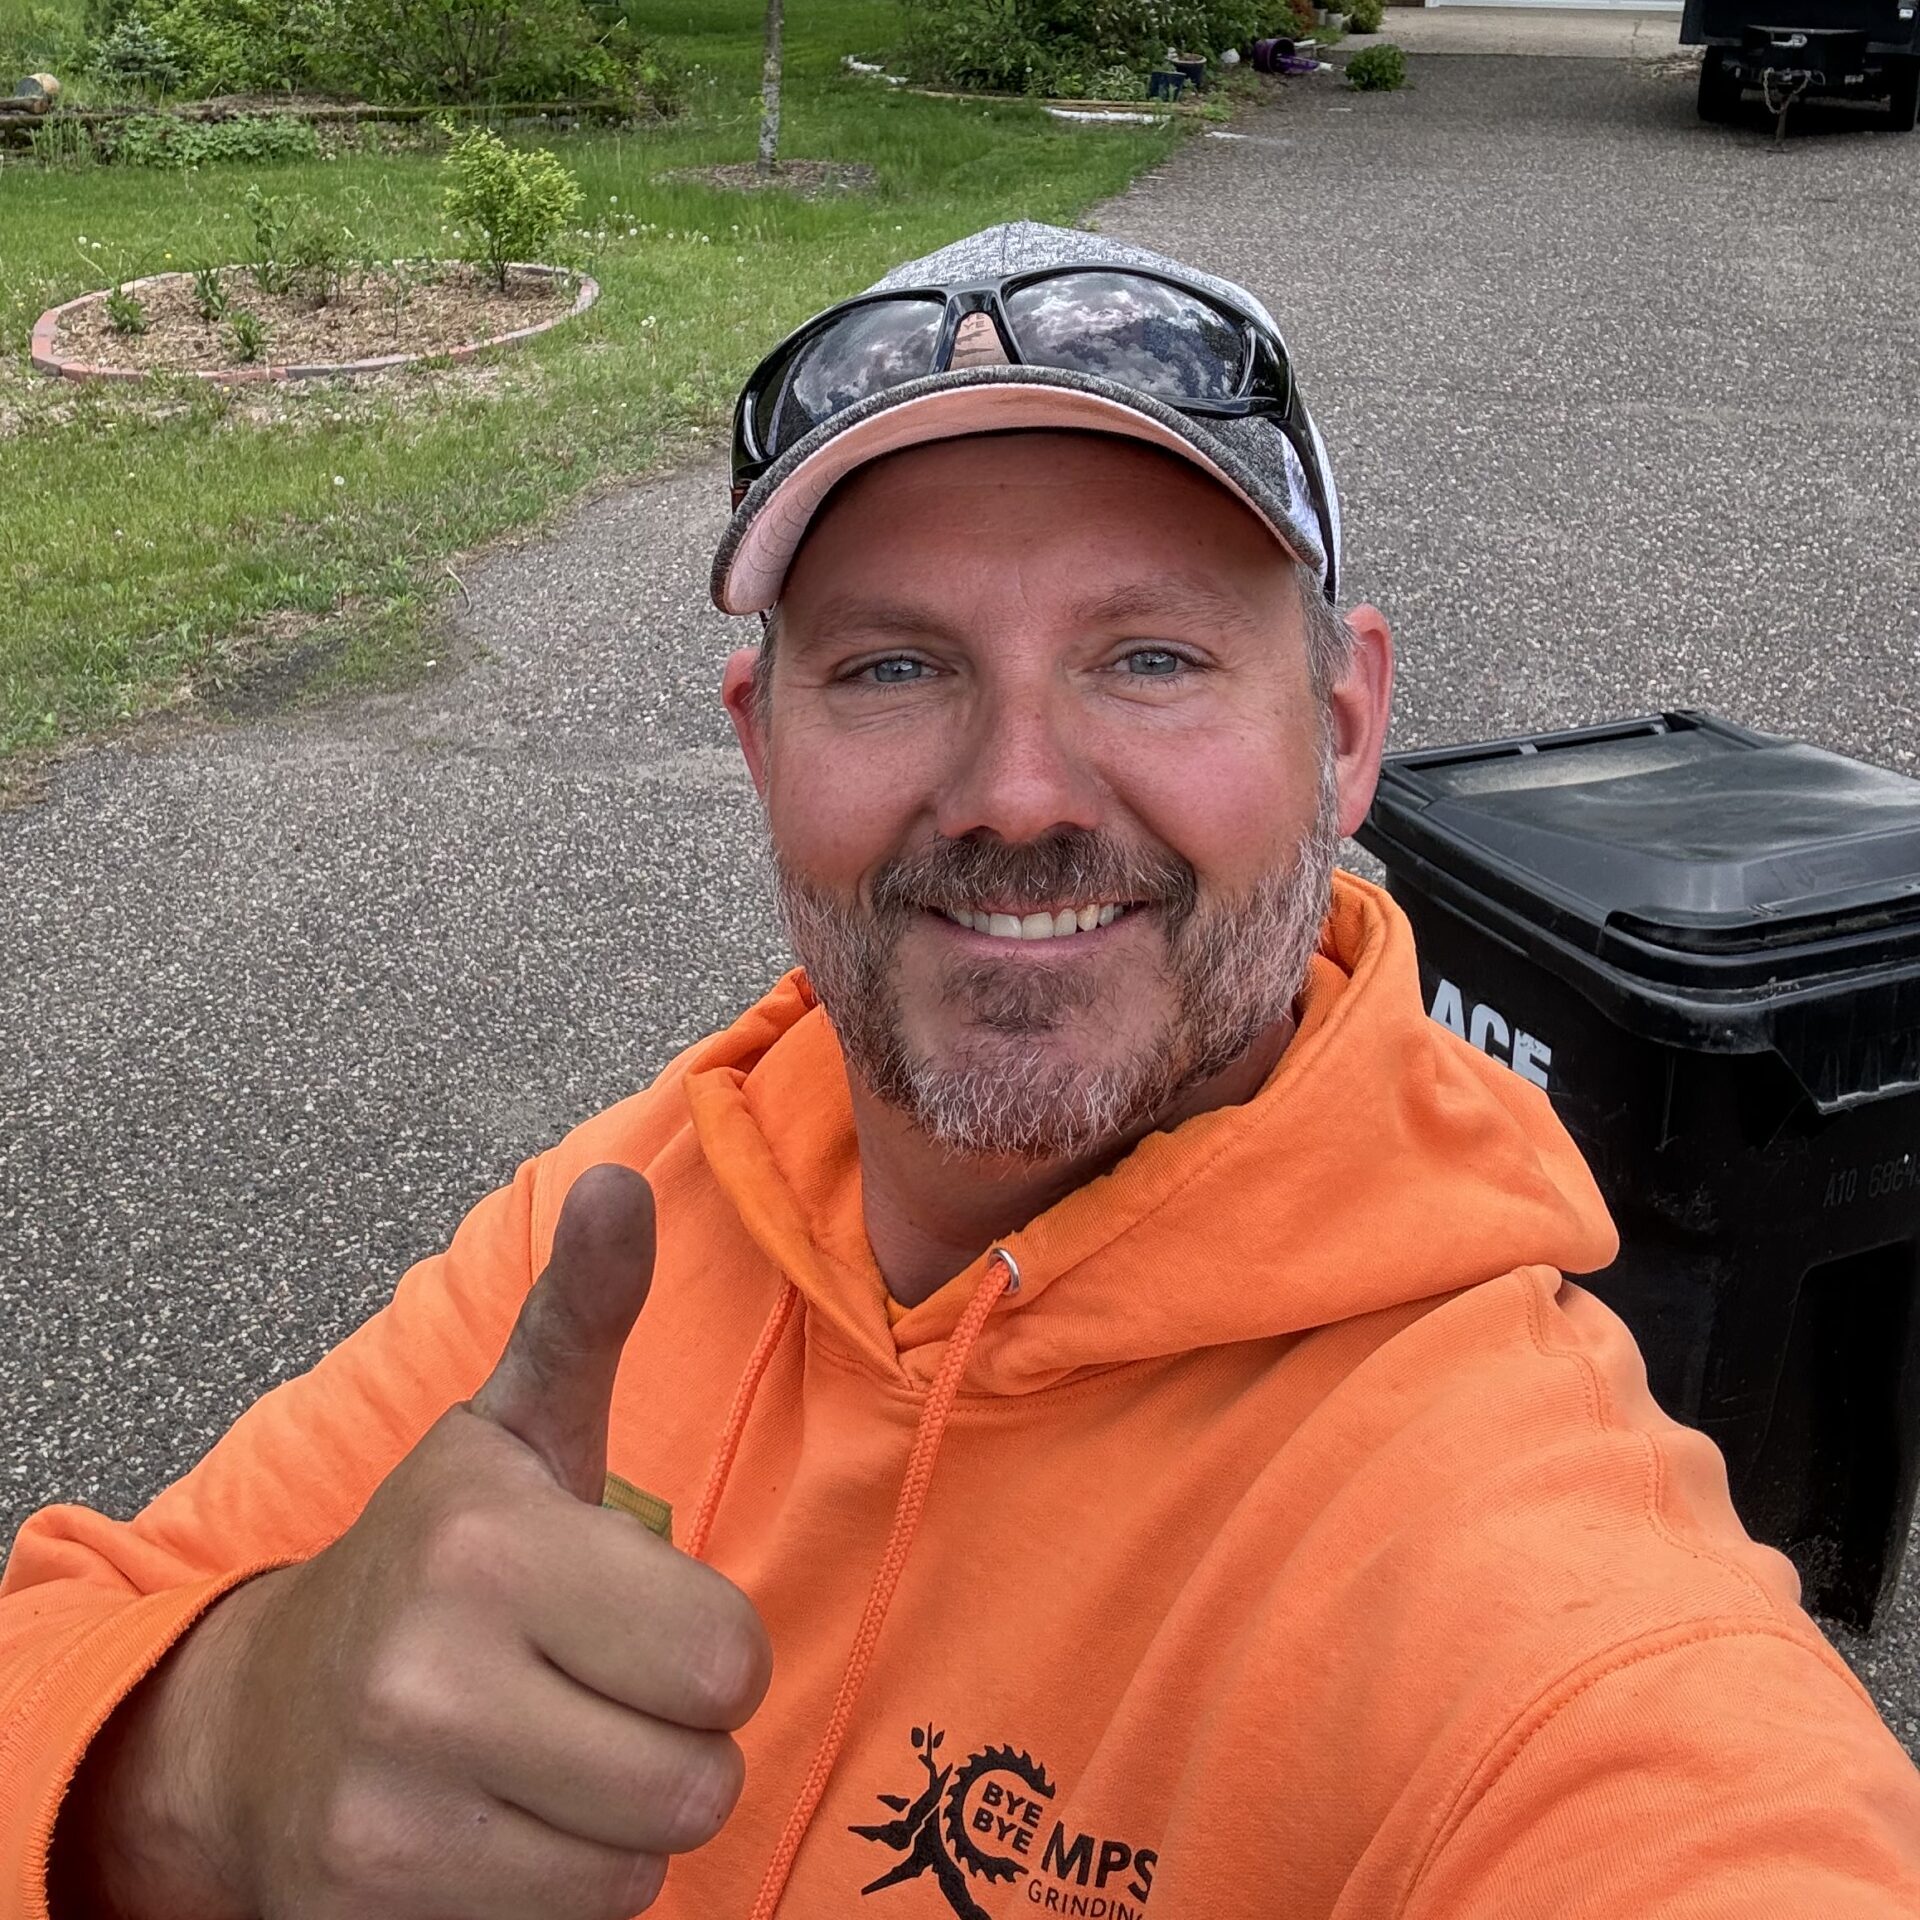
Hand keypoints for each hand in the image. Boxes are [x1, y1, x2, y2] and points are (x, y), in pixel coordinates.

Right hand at [203, 1164, 770, 1917]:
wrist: (260, 1722)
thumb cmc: (434, 1564)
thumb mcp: (514, 1432)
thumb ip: (584, 1314)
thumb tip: (619, 1181)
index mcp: (487, 1545)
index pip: (728, 1656)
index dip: (705, 1645)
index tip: (637, 1617)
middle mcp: (430, 1683)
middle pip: (698, 1777)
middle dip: (675, 1739)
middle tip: (602, 1693)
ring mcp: (395, 1821)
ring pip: (643, 1866)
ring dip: (622, 1822)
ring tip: (550, 1753)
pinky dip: (564, 1890)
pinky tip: (505, 1824)